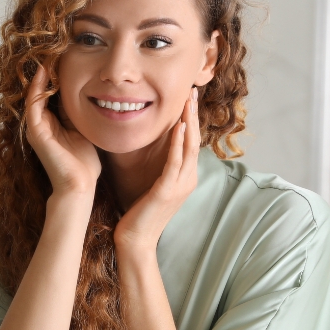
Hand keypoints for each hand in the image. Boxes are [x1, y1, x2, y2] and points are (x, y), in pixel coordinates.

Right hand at [26, 63, 100, 195]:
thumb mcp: (85, 129)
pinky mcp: (36, 132)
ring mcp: (37, 127)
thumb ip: (82, 113)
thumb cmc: (85, 162)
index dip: (57, 73)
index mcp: (53, 121)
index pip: (52, 91)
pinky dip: (37, 88)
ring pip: (34, 93)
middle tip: (55, 47)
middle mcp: (42, 122)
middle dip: (47, 69)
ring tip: (48, 54)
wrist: (80, 186)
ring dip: (41, 74)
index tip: (65, 54)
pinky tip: (45, 72)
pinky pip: (33, 104)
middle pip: (41, 89)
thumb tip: (97, 92)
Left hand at [114, 88, 199, 250]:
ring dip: (188, 121)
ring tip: (188, 101)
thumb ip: (161, 167)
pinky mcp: (167, 190)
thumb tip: (156, 148)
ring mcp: (180, 185)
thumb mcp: (155, 185)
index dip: (191, 118)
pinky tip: (178, 126)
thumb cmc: (140, 211)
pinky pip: (174, 161)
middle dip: (193, 113)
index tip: (189, 97)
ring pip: (187, 146)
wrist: (136, 239)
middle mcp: (188, 179)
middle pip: (193, 139)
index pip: (191, 141)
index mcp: (185, 176)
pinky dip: (177, 142)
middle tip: (192, 90)